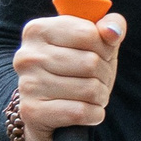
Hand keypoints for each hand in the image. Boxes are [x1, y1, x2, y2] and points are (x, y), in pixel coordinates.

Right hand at [12, 8, 127, 140]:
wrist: (51, 110)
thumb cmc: (78, 69)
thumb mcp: (97, 43)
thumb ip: (110, 26)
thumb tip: (114, 31)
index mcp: (38, 30)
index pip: (88, 33)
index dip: (104, 48)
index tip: (98, 54)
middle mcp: (26, 56)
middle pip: (90, 62)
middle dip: (104, 74)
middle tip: (95, 79)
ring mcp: (26, 84)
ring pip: (89, 89)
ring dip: (100, 96)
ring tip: (88, 95)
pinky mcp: (32, 112)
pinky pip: (81, 112)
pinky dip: (94, 114)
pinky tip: (85, 112)